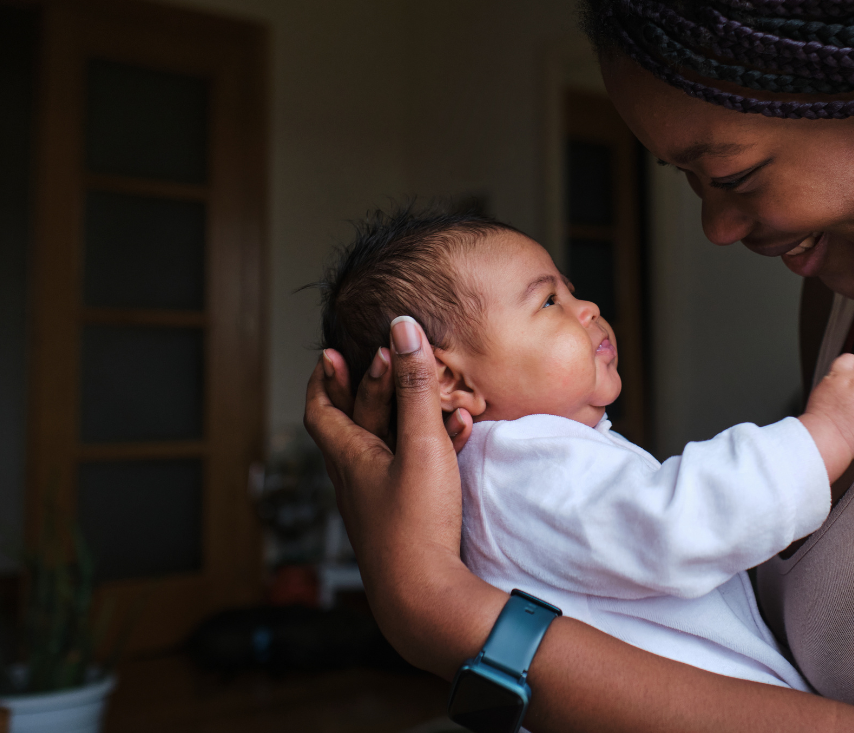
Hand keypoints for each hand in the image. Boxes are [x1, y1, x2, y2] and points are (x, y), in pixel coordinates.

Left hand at [303, 316, 500, 675]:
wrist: (425, 600)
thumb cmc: (414, 524)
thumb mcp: (420, 445)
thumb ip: (417, 386)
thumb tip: (404, 327)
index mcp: (348, 458)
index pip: (321, 411)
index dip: (324, 380)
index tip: (330, 355)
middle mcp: (357, 479)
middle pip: (354, 422)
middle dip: (369, 386)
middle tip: (382, 356)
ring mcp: (380, 501)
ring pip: (386, 445)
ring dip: (405, 413)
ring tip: (426, 389)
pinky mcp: (406, 519)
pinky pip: (412, 469)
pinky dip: (430, 444)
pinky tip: (458, 433)